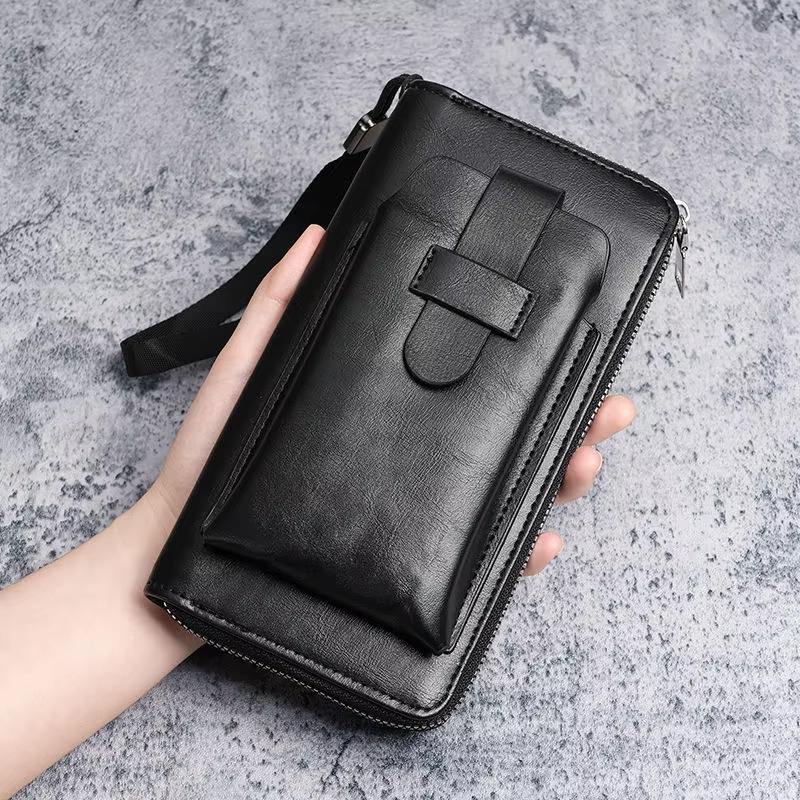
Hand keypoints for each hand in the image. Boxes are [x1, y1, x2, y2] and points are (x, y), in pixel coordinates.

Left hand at [145, 225, 635, 576]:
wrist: (185, 541)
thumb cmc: (217, 454)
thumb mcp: (251, 368)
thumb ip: (283, 305)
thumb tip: (319, 236)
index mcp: (389, 408)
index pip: (470, 381)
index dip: (526, 367)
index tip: (569, 346)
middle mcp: (410, 456)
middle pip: (506, 435)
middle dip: (569, 420)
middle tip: (606, 410)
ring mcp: (412, 509)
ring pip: (506, 494)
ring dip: (559, 479)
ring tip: (583, 463)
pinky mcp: (403, 561)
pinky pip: (473, 559)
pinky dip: (516, 551)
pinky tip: (542, 538)